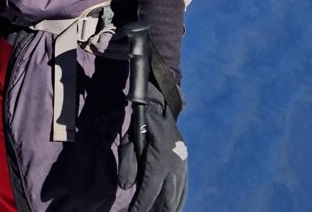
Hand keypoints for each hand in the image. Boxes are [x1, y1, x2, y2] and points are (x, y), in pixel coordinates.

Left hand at [119, 83, 187, 211]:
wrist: (160, 110)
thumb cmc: (140, 125)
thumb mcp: (128, 142)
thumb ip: (127, 164)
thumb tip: (126, 187)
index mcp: (159, 163)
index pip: (149, 193)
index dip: (140, 208)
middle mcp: (174, 169)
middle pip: (166, 200)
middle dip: (156, 211)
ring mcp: (182, 168)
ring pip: (177, 198)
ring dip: (168, 209)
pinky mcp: (184, 166)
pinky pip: (184, 189)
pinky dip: (179, 202)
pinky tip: (172, 208)